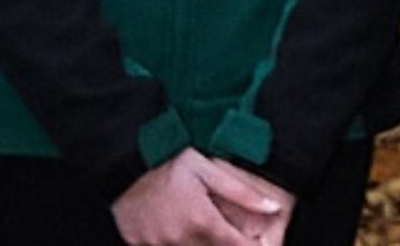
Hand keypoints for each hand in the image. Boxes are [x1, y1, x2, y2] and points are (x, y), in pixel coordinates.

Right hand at [111, 148, 281, 245]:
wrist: (127, 163)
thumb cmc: (171, 162)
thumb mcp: (209, 170)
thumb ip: (241, 193)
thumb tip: (273, 208)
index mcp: (201, 220)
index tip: (260, 244)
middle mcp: (180, 239)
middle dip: (226, 244)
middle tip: (228, 229)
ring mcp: (157, 245)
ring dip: (203, 243)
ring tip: (200, 222)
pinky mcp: (139, 245)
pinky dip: (178, 242)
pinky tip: (179, 226)